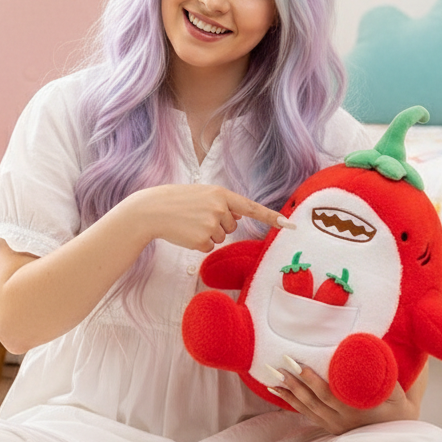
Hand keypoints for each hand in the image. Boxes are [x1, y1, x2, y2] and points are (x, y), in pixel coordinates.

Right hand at [124, 184, 290, 253]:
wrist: (152, 210)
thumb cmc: (176, 200)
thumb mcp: (202, 194)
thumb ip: (222, 202)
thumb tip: (240, 215)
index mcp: (221, 194)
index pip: (252, 208)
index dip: (271, 217)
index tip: (289, 225)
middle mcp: (220, 208)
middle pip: (232, 226)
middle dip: (217, 224)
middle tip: (196, 216)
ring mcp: (212, 225)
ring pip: (221, 237)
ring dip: (207, 234)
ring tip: (189, 223)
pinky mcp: (203, 240)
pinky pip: (209, 247)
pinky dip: (198, 243)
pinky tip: (185, 233)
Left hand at [265, 359, 423, 435]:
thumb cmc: (403, 413)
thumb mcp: (403, 395)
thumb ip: (388, 375)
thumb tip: (376, 347)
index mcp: (357, 410)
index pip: (329, 394)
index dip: (312, 380)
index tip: (299, 364)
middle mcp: (343, 419)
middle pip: (312, 399)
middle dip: (294, 381)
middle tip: (279, 363)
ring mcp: (335, 425)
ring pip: (306, 408)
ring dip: (288, 391)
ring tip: (271, 376)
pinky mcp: (331, 428)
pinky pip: (307, 414)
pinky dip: (291, 403)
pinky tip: (278, 392)